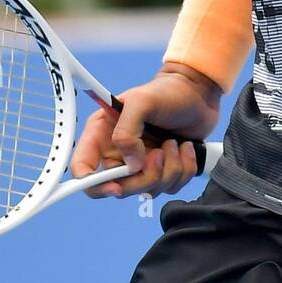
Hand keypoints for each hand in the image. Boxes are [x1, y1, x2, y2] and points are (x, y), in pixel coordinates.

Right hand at [70, 65, 220, 199]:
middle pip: (119, 188)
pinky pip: (170, 188)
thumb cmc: (167, 91)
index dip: (94, 184)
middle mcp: (118, 153)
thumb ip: (127, 131)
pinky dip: (183, 171)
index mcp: (102, 134)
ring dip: (168, 170)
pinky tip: (185, 149)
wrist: (198, 93)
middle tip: (159, 153)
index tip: (116, 186)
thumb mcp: (141, 102)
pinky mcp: (163, 170)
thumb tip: (131, 166)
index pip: (83, 168)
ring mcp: (141, 164)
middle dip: (145, 176)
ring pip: (148, 190)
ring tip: (174, 143)